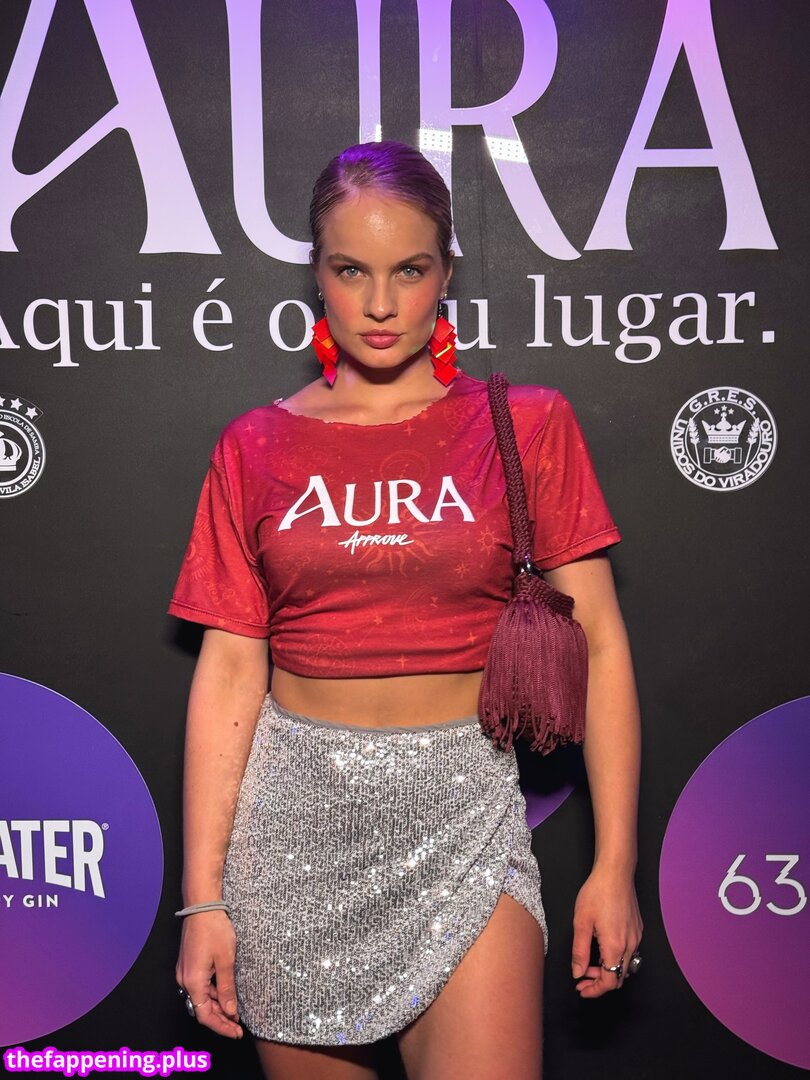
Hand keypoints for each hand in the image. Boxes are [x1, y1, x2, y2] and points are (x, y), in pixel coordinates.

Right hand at [176, 911, 242, 1037]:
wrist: (202, 906)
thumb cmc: (213, 929)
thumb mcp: (226, 960)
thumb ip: (227, 988)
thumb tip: (230, 1011)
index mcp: (193, 982)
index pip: (205, 1016)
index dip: (221, 1027)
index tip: (236, 1032)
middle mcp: (185, 980)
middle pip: (202, 1009)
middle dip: (221, 1019)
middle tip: (239, 1026)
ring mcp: (185, 972)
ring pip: (201, 998)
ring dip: (217, 1007)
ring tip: (235, 1013)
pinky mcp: (189, 965)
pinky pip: (200, 986)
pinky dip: (213, 994)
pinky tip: (226, 995)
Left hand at [571, 866, 642, 997]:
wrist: (616, 873)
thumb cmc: (598, 892)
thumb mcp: (581, 922)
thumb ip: (579, 951)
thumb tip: (578, 972)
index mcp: (615, 946)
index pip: (609, 982)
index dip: (595, 990)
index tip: (582, 989)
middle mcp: (630, 945)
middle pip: (618, 977)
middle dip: (600, 981)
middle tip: (582, 978)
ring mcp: (636, 937)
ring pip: (624, 966)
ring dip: (608, 970)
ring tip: (590, 963)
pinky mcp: (637, 929)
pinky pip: (628, 953)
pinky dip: (615, 958)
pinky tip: (602, 949)